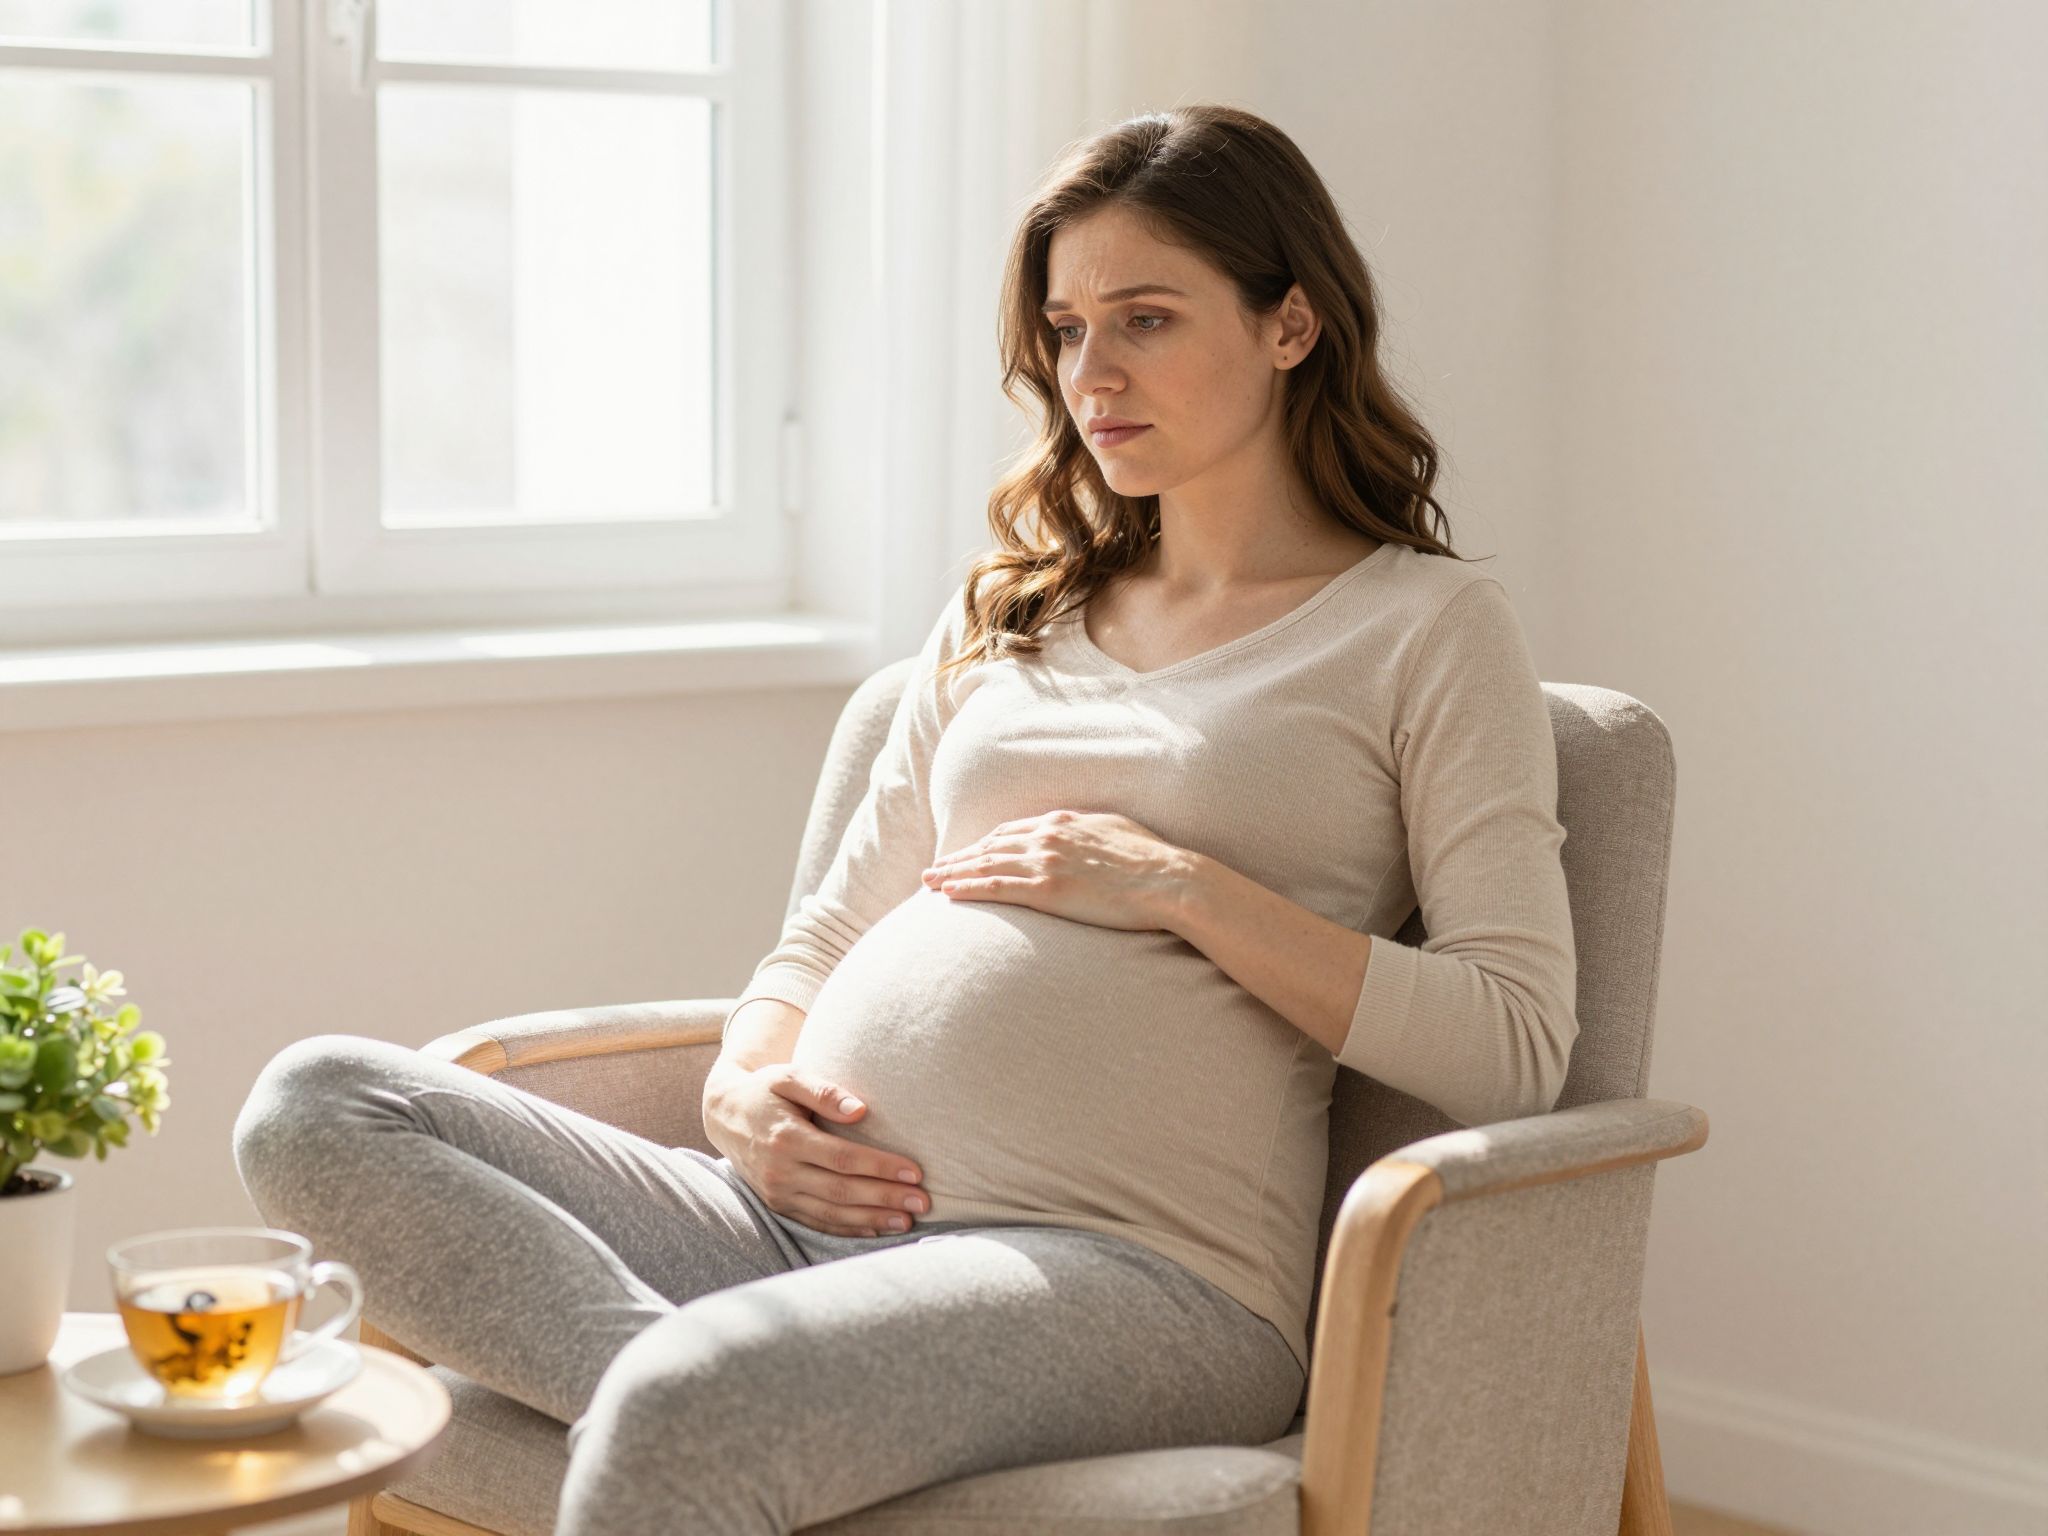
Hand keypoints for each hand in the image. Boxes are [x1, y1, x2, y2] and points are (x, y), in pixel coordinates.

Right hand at [701, 1060, 928, 1237]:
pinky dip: (848, 1230)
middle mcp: (780, 1171)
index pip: (842, 1158)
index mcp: (786, 1138)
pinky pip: (817, 1223)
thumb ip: (823, 1090)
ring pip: (831, 1213)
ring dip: (872, 1219)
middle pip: (842, 1191)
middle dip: (885, 1197)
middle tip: (923, 1202)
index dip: (880, 1167)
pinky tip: (877, 1230)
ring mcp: (777, 1193)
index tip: (915, 1171)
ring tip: (908, 1220)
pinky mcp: (778, 1205)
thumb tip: (860, 1110)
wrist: (725, 1115)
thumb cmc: (765, 1090)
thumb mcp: (789, 1076)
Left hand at [919, 809, 1191, 931]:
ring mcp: (1045, 862)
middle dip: (958, 858)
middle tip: (933, 869)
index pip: (1010, 832)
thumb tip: (1082, 834)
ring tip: (929, 883)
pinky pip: (996, 888)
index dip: (983, 843)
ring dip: (953, 874)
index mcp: (1063, 822)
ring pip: (986, 865)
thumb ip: (1089, 831)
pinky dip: (969, 889)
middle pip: (990, 846)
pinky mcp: (1047, 890)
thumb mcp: (1117, 831)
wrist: (1168, 879)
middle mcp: (1048, 837)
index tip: (966, 853)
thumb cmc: (1152, 859)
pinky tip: (948, 894)